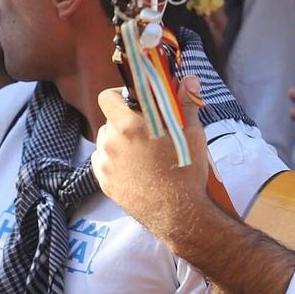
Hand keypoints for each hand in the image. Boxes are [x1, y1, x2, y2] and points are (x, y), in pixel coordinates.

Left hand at [91, 75, 211, 245]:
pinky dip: (115, 161)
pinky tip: (136, 169)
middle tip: (148, 132)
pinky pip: (103, 162)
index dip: (121, 95)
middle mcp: (110, 142)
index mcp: (128, 125)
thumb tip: (187, 79)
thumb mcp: (191, 132)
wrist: (179, 214)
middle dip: (126, 121)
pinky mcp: (104, 183)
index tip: (136, 103)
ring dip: (120, 142)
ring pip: (106, 142)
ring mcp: (105, 164)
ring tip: (144, 154)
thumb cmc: (186, 170)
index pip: (108, 97)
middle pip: (110, 120)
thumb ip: (184, 102)